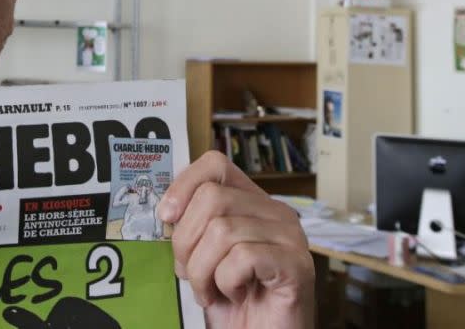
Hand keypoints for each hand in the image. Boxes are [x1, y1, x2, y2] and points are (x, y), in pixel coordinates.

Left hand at [156, 151, 313, 328]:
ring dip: (203, 270)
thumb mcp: (201, 254)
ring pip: (222, 230)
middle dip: (187, 242)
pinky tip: (234, 296)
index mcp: (252, 202)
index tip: (166, 215)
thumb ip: (191, 224)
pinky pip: (242, 257)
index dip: (184, 184)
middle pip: (211, 198)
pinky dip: (225, 282)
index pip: (215, 164)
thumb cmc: (229, 300)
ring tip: (212, 290)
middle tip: (192, 274)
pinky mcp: (297, 266)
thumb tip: (167, 209)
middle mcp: (276, 212)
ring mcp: (290, 237)